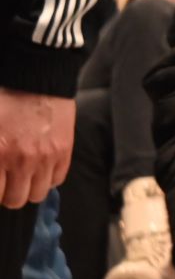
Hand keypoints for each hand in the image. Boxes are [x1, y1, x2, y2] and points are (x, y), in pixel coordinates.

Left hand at [0, 88, 75, 207]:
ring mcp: (46, 157)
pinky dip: (49, 177)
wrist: (36, 78)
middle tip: (7, 181)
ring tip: (25, 175)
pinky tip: (41, 165)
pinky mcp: (64, 150)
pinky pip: (57, 179)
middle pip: (15, 200)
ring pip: (38, 194)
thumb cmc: (4, 101)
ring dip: (30, 187)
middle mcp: (22, 160)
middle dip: (8, 194)